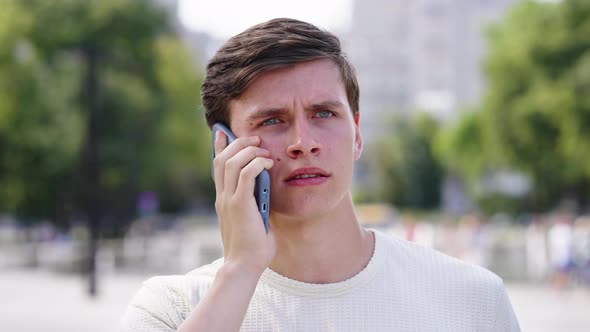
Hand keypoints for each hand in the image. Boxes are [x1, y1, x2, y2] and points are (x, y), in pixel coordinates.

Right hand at [213, 131, 275, 273]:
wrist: (244, 265)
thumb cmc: (252, 246)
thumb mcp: (252, 218)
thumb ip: (254, 202)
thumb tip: (265, 188)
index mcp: (223, 199)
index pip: (216, 166)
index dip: (219, 147)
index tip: (222, 132)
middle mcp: (222, 197)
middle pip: (222, 159)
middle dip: (238, 143)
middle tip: (254, 139)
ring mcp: (229, 200)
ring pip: (232, 162)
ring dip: (248, 151)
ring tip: (262, 149)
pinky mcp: (240, 204)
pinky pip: (246, 174)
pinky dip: (256, 164)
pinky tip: (268, 164)